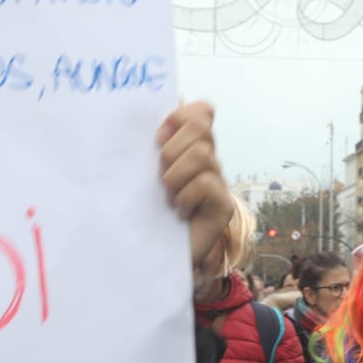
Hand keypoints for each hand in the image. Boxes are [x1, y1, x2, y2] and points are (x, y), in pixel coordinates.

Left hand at [157, 103, 227, 272]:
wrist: (147, 256)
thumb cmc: (141, 211)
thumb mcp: (139, 171)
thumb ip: (148, 142)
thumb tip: (165, 105)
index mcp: (188, 147)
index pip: (202, 110)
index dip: (182, 115)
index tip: (158, 137)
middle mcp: (208, 161)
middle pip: (201, 126)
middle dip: (173, 147)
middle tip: (160, 173)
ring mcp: (218, 183)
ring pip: (202, 154)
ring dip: (176, 174)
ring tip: (167, 195)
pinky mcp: (223, 206)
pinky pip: (206, 184)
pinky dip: (186, 196)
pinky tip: (178, 212)